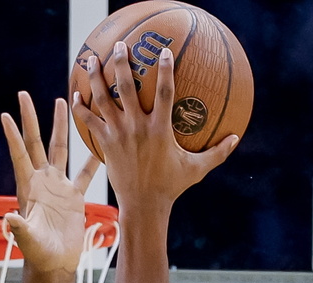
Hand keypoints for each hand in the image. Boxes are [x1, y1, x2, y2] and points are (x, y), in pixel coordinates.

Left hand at [1, 93, 99, 272]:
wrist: (55, 263)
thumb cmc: (38, 254)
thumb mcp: (28, 239)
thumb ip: (20, 227)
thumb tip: (9, 218)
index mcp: (28, 187)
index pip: (19, 155)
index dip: (12, 136)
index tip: (6, 114)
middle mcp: (42, 181)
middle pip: (36, 142)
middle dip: (31, 119)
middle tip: (24, 94)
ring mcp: (58, 187)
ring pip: (60, 149)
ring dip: (60, 127)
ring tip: (63, 101)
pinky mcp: (73, 197)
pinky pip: (84, 173)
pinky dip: (92, 159)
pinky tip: (98, 141)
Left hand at [72, 43, 236, 211]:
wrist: (143, 206)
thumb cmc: (171, 187)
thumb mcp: (196, 169)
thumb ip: (217, 153)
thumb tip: (236, 138)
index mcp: (160, 130)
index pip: (164, 92)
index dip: (165, 69)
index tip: (165, 50)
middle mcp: (137, 128)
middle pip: (126, 87)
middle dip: (121, 62)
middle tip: (120, 45)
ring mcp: (118, 135)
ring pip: (103, 99)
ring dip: (96, 77)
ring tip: (91, 60)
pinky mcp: (105, 144)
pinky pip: (89, 121)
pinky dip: (81, 107)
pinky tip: (76, 94)